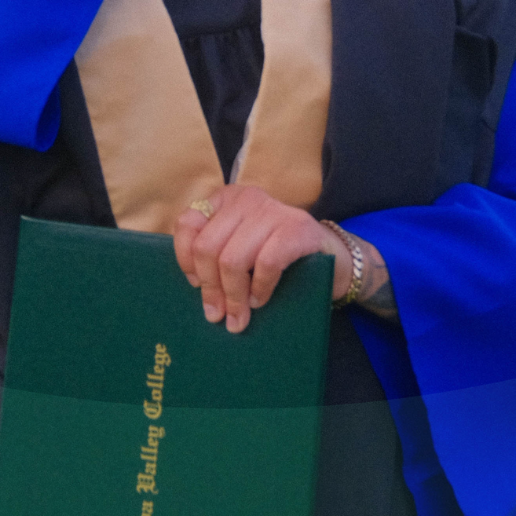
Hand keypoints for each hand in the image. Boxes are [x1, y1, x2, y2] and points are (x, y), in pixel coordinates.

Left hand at [174, 185, 345, 332]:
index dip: (185, 258)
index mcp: (226, 199)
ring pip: (232, 260)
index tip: (195, 284)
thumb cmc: (275, 254)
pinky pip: (265, 264)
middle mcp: (247, 198)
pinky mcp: (297, 228)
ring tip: (238, 316)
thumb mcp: (240, 245)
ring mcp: (273, 210)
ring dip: (233, 296)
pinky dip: (259, 289)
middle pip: (207, 247)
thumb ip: (215, 255)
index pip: (188, 223)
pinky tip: (259, 301)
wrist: (330, 254)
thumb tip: (198, 293)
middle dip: (210, 288)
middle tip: (216, 314)